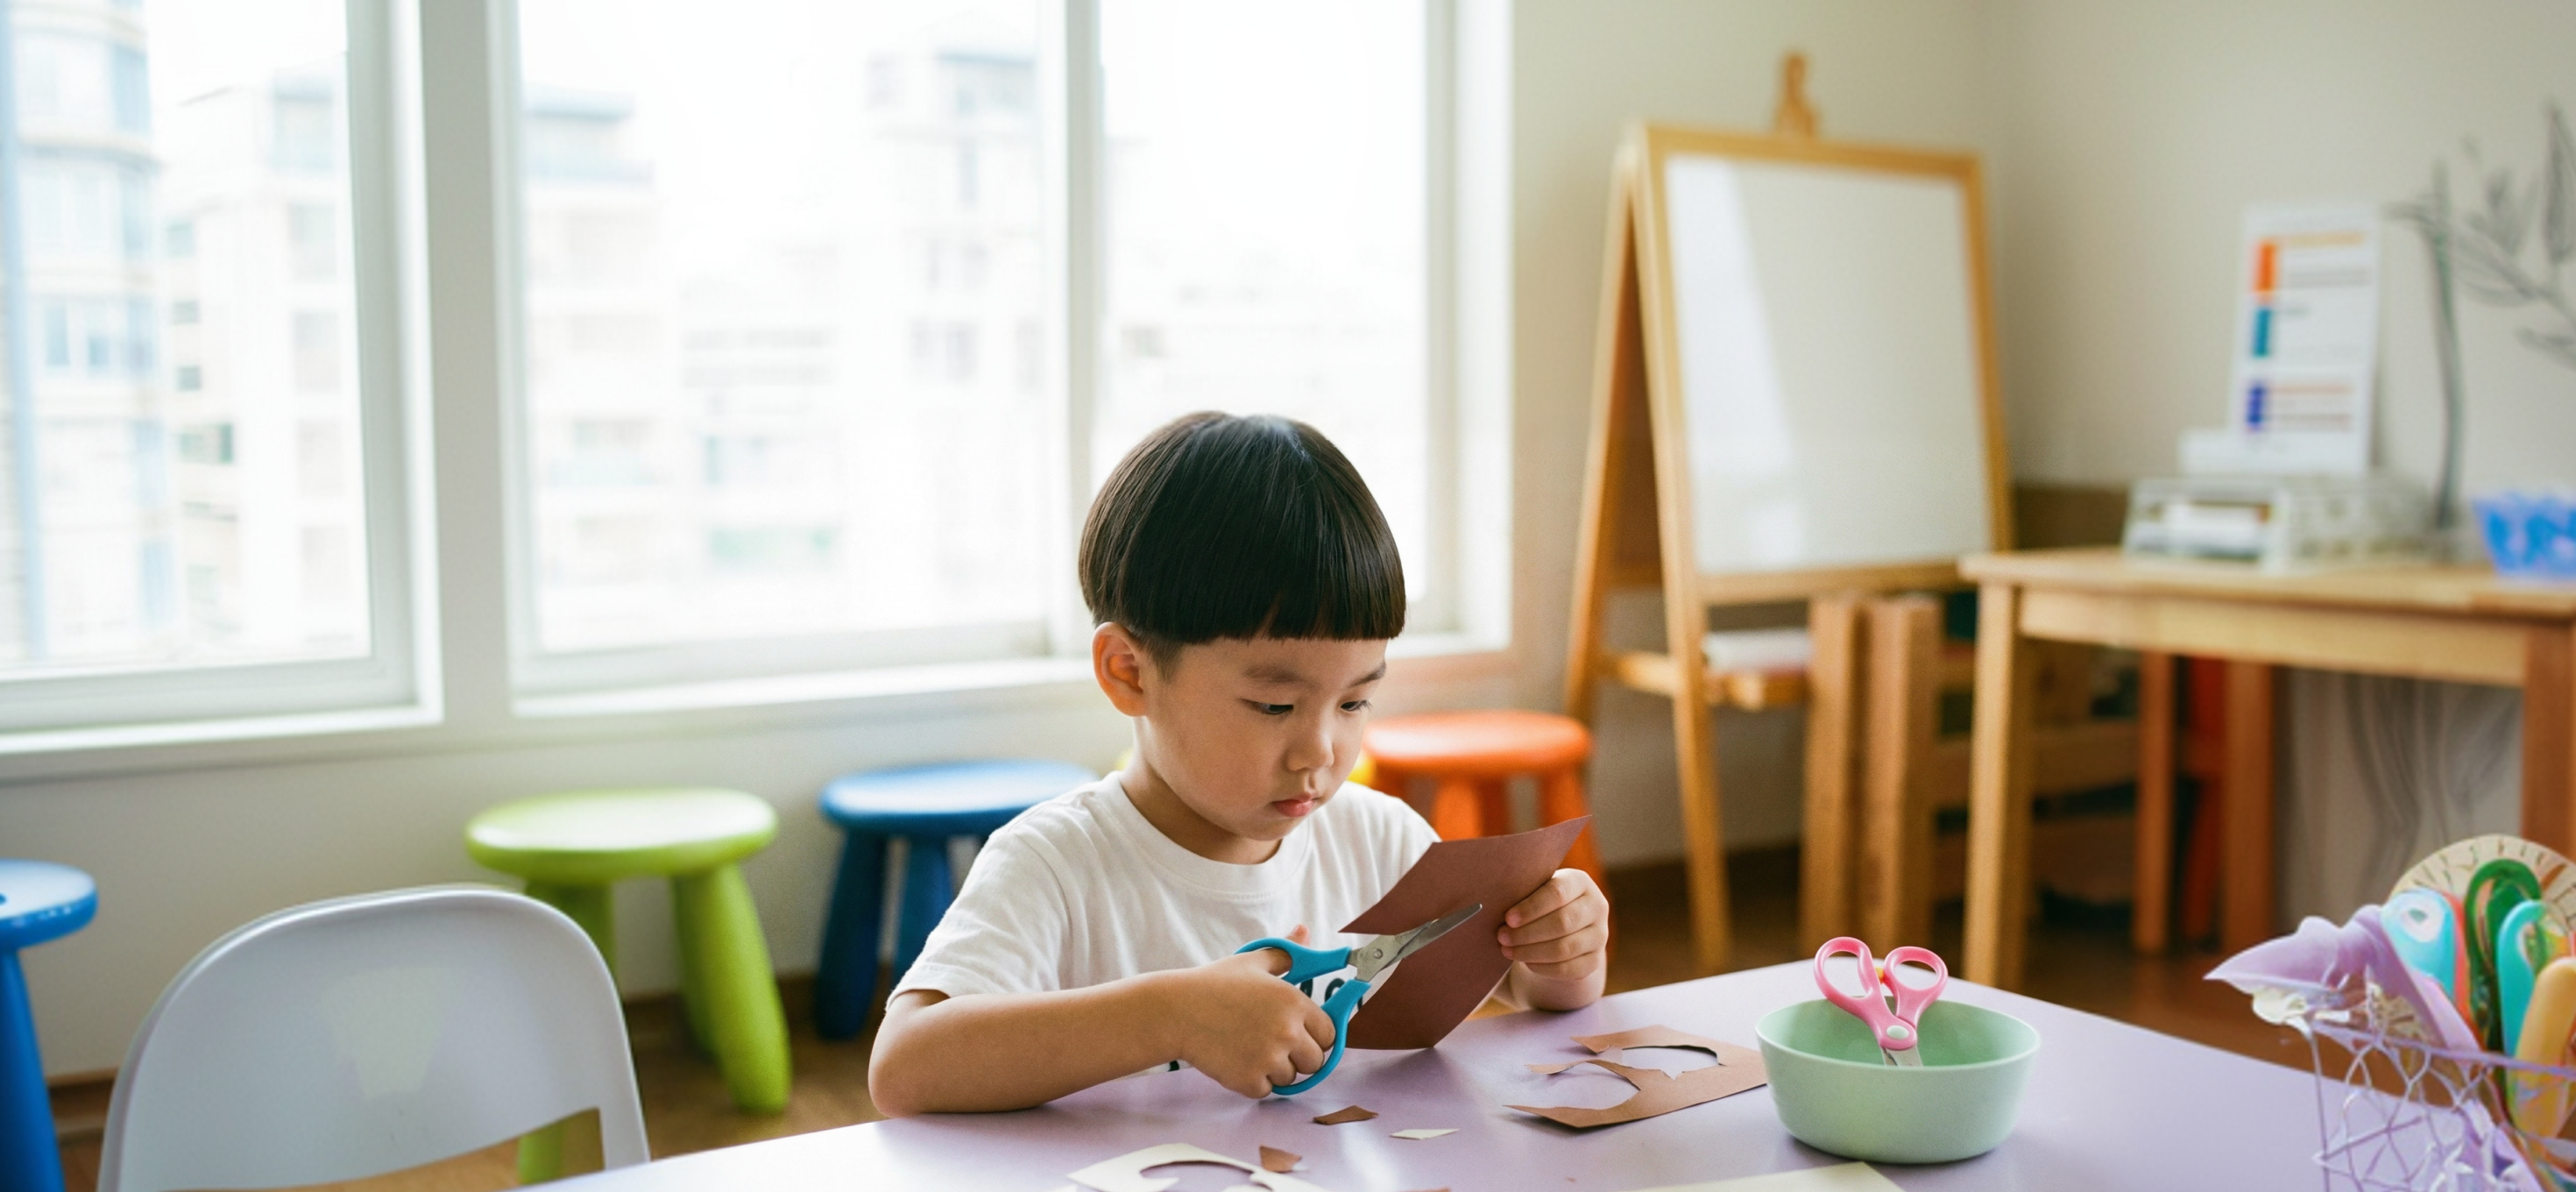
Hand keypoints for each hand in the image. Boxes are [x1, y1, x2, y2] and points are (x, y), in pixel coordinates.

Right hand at [1158, 950, 1335, 1098]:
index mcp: (1294, 1002)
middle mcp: (1288, 1032)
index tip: (1298, 1032)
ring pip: (1291, 1077)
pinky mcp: (1248, 1080)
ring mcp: (1269, 1059)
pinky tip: (1236, 1061)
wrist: (1176, 1011)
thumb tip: (1304, 931)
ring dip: (1275, 1069)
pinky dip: (1253, 1082)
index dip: (1315, 1035)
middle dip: (1299, 1056)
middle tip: (1272, 1044)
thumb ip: (1286, 952)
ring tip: (1249, 1049)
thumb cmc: (1214, 984)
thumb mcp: (1252, 961)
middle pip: (1316, 1061)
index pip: (1329, 1033)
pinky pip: (1266, 1090)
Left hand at [1500, 868, 1608, 981]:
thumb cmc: (1538, 905)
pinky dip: (1542, 967)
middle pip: (1562, 922)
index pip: (1558, 893)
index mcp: (1580, 882)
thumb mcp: (1534, 893)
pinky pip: (1568, 968)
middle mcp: (1596, 907)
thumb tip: (1489, 903)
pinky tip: (1525, 962)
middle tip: (1501, 936)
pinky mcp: (1594, 960)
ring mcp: (1599, 935)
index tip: (1508, 918)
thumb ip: (1520, 894)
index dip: (1532, 907)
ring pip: (1565, 948)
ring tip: (1507, 950)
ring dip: (1531, 952)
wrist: (1561, 930)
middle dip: (1527, 932)